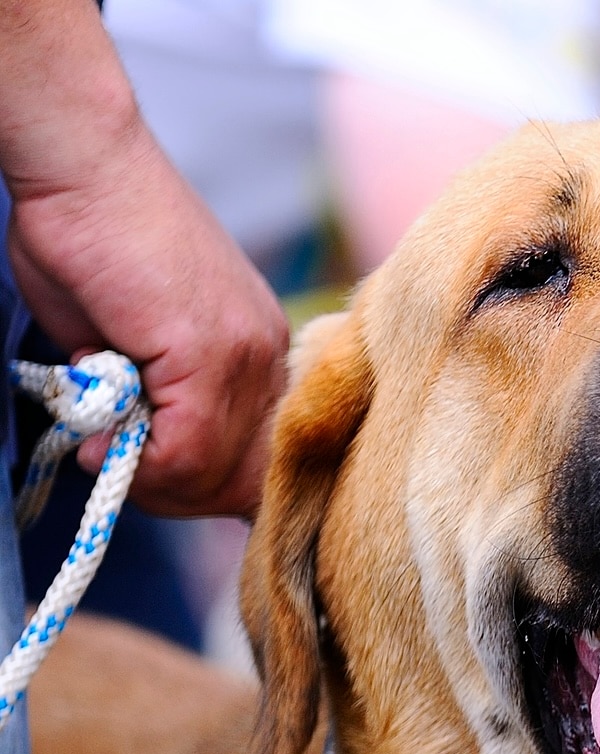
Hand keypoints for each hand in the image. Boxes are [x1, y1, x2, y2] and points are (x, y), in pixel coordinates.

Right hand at [8, 119, 287, 517]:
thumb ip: (152, 399)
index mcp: (262, 356)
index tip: (146, 478)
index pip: (263, 462)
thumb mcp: (133, 342)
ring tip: (102, 449)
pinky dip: (137, 461)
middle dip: (175, 496)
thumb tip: (144, 453)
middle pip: (245, 482)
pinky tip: (100, 437)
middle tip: (115, 469)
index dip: (203, 489)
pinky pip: (186, 450)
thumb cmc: (95, 240)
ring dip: (149, 481)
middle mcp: (270, 359)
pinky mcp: (208, 352)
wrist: (85, 168)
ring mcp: (246, 356)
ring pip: (215, 473)